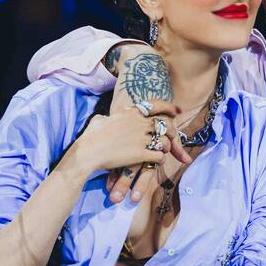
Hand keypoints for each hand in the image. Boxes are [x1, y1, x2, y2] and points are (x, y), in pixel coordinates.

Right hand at [59, 100, 183, 175]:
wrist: (88, 152)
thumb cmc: (90, 137)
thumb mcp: (99, 121)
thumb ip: (106, 118)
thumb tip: (103, 119)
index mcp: (131, 113)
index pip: (155, 105)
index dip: (169, 107)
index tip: (177, 110)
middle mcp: (139, 123)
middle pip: (165, 124)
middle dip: (172, 130)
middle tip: (174, 136)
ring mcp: (142, 138)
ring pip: (165, 141)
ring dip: (167, 146)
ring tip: (164, 150)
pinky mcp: (142, 154)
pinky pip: (159, 156)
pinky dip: (161, 158)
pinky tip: (157, 160)